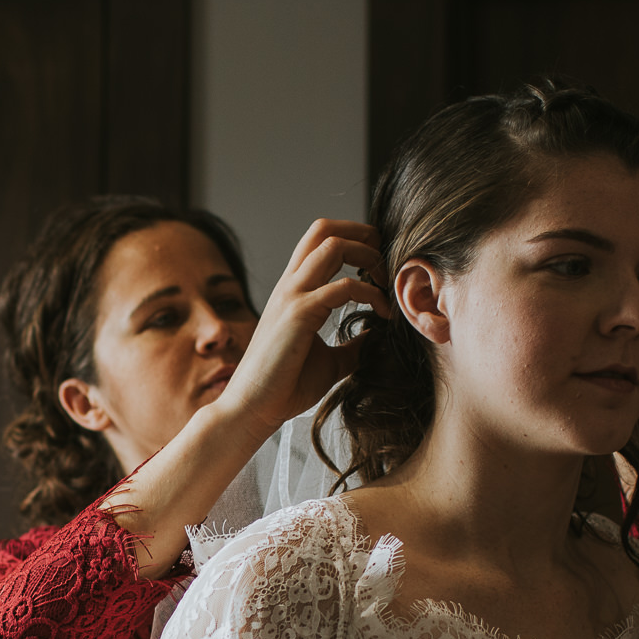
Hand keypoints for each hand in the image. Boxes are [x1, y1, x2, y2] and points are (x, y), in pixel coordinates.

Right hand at [211, 219, 386, 438]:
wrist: (253, 409)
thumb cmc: (284, 387)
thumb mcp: (331, 361)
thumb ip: (353, 345)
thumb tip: (379, 338)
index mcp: (293, 291)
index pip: (321, 242)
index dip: (354, 243)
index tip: (378, 269)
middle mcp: (290, 286)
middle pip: (324, 229)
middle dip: (362, 234)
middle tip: (385, 262)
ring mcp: (292, 296)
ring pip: (332, 244)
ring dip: (368, 256)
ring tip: (386, 283)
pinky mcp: (299, 315)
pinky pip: (342, 287)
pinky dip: (370, 293)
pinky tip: (382, 313)